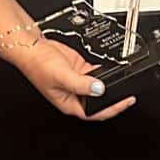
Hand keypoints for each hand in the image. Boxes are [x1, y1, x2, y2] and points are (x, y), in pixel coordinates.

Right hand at [2, 35, 134, 121]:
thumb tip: (100, 89)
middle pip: (99, 101)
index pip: (96, 113)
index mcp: (69, 103)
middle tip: (128, 93)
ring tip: (123, 80)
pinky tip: (111, 68)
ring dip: (110, 84)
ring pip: (99, 87)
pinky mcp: (80, 69)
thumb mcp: (62, 76)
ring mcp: (78, 82)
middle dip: (114, 98)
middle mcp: (75, 95)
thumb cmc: (37, 65)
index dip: (113, 109)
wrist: (31, 47)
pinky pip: (96, 73)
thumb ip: (82, 83)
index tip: (126, 102)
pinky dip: (104, 71)